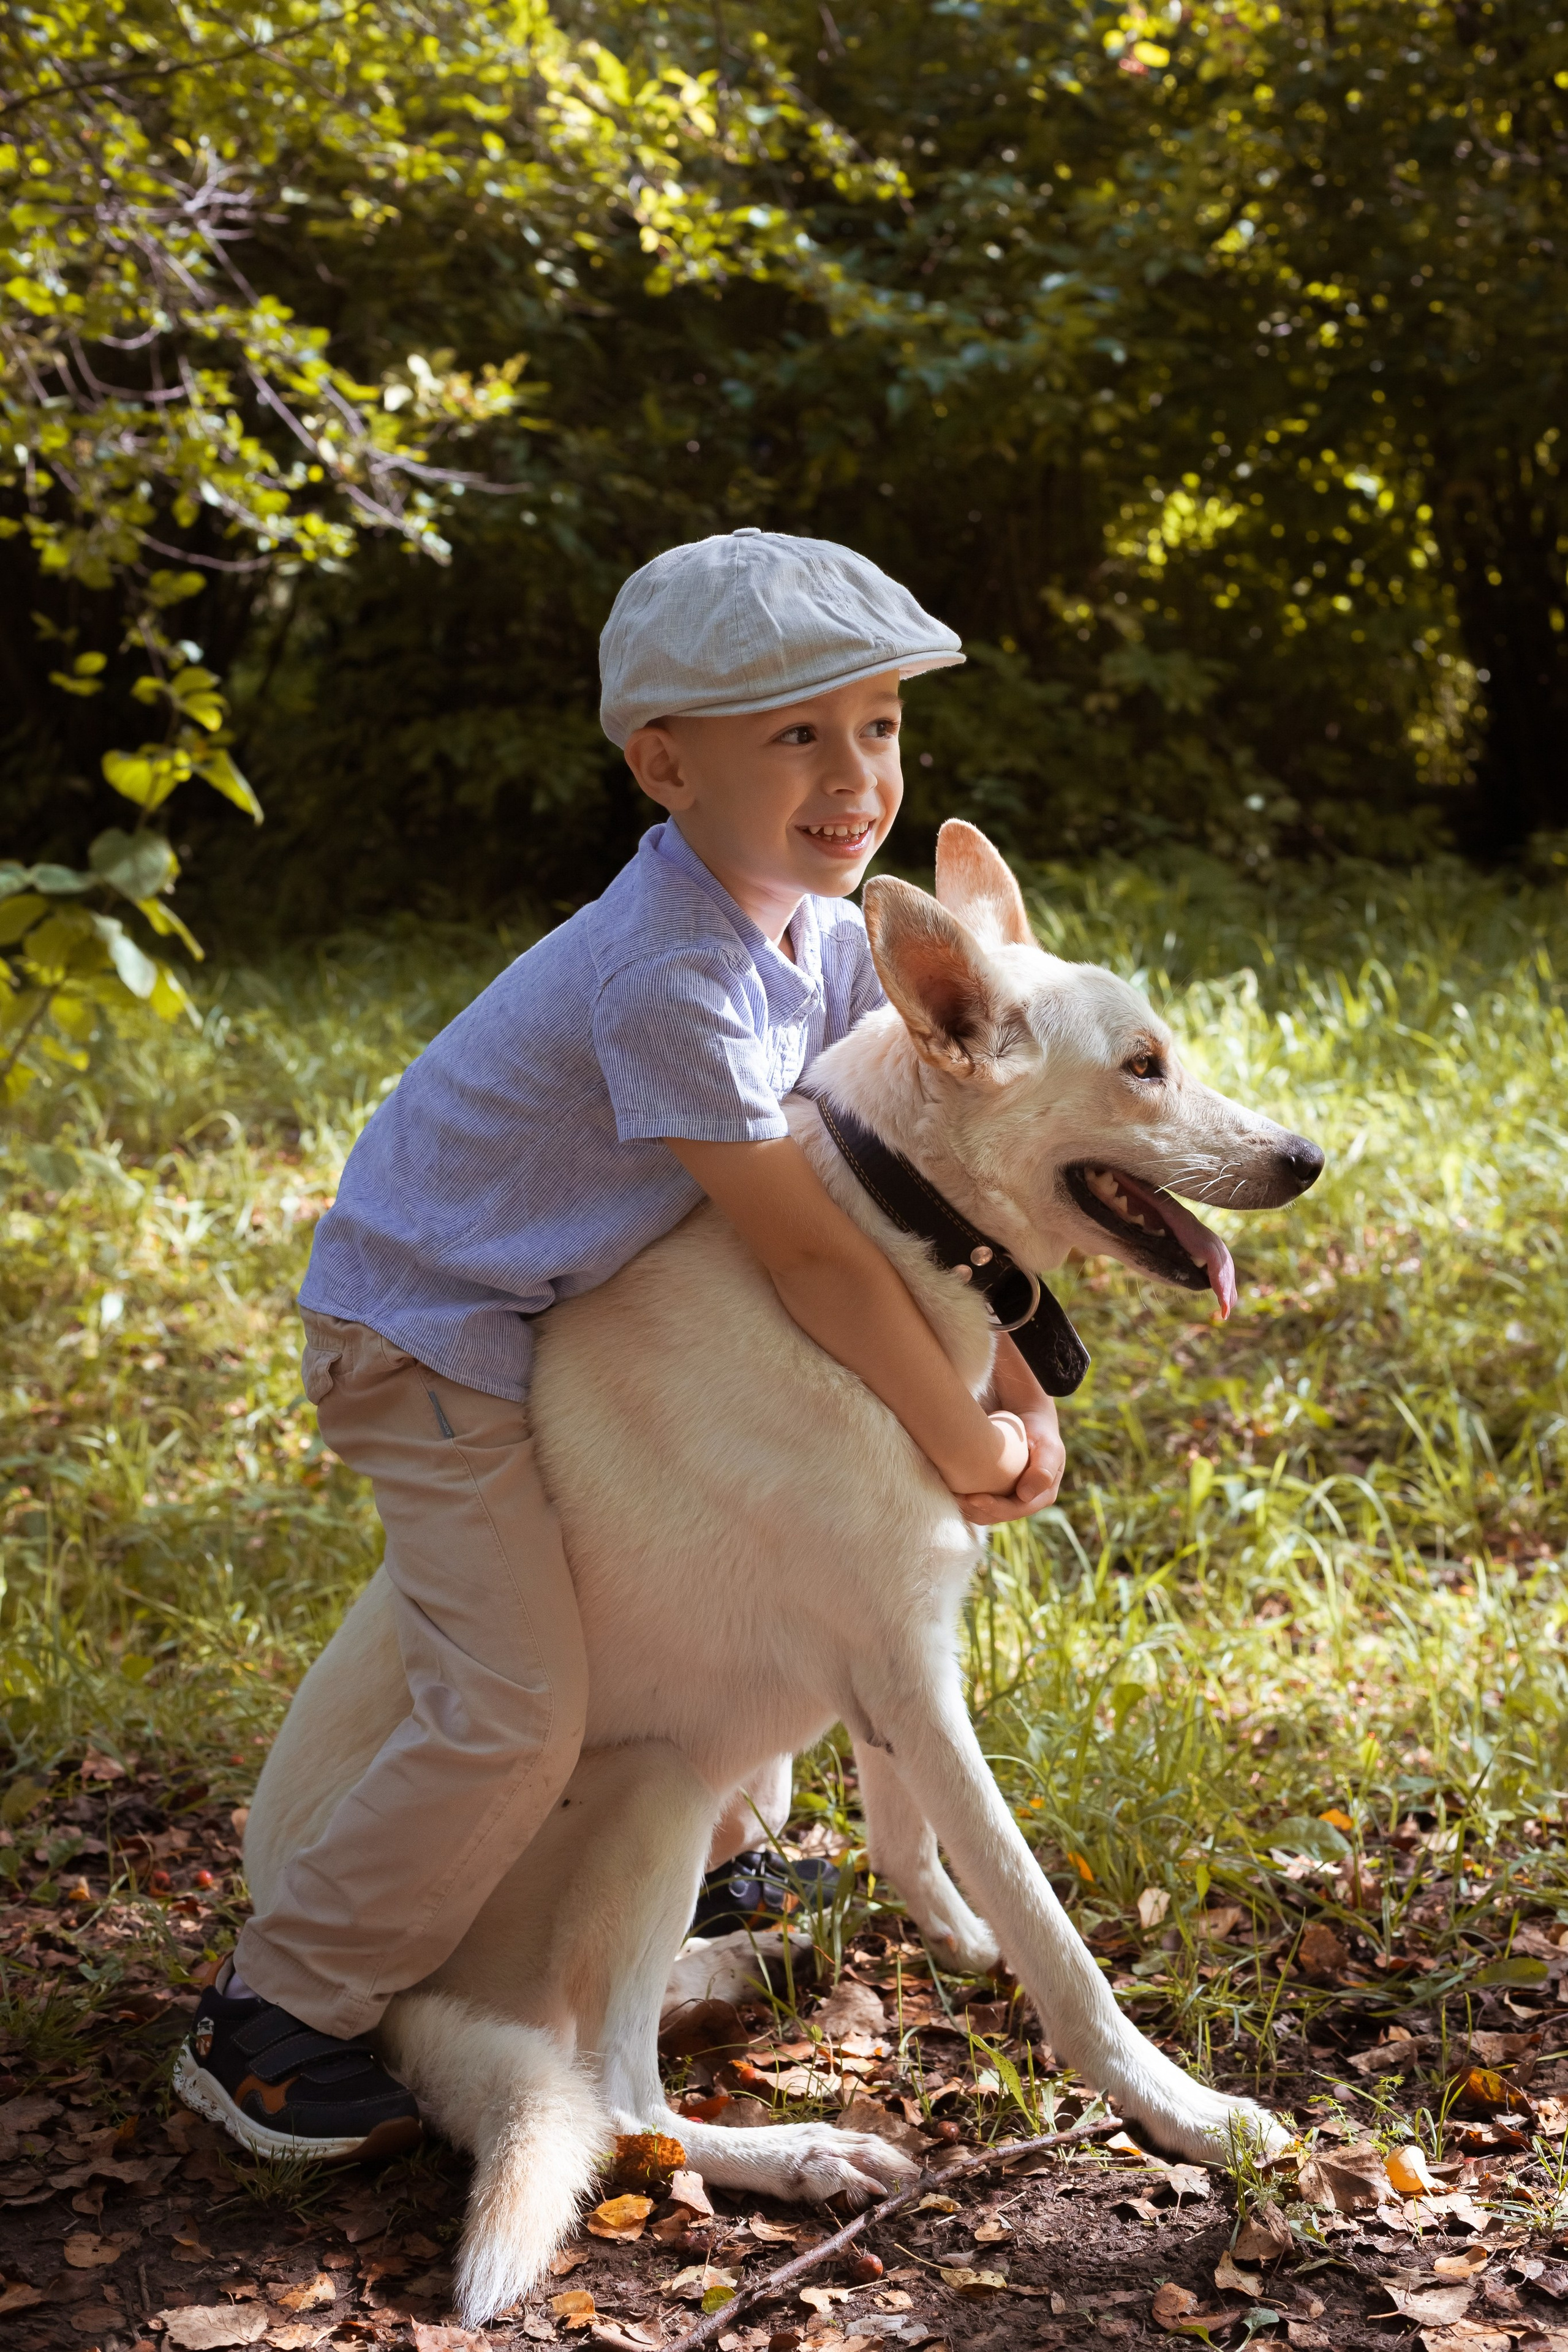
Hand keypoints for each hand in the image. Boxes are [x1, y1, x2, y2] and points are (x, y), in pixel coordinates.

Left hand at [957, 1399, 1064, 1526]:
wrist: (1028, 1418)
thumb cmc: (1039, 1431)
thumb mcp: (1048, 1447)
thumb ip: (1043, 1470)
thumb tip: (1025, 1496)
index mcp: (1041, 1496)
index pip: (1016, 1510)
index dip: (995, 1508)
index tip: (973, 1498)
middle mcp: (1024, 1501)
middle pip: (998, 1515)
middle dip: (977, 1510)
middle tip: (958, 1498)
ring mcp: (1009, 1497)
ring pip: (986, 1513)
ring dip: (968, 1509)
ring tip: (952, 1496)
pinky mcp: (994, 1490)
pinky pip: (978, 1502)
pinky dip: (965, 1499)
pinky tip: (951, 1490)